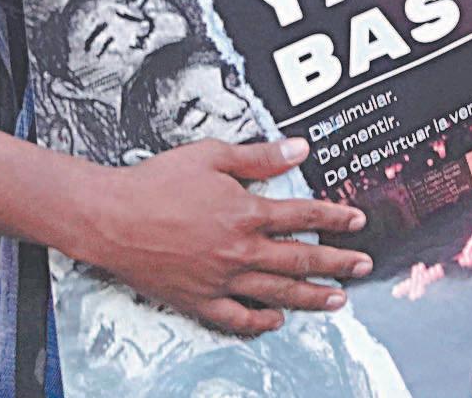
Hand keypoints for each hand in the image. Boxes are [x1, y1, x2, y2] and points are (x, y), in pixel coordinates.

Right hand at [69, 138, 369, 335]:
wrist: (108, 217)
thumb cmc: (155, 183)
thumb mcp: (212, 156)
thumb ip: (260, 156)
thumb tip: (300, 148)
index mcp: (247, 212)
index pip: (304, 216)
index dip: (336, 217)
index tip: (358, 222)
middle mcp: (240, 249)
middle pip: (301, 259)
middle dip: (338, 262)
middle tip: (363, 265)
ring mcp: (220, 278)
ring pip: (277, 291)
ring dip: (312, 296)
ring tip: (338, 300)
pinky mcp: (197, 299)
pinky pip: (236, 318)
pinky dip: (259, 322)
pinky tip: (276, 321)